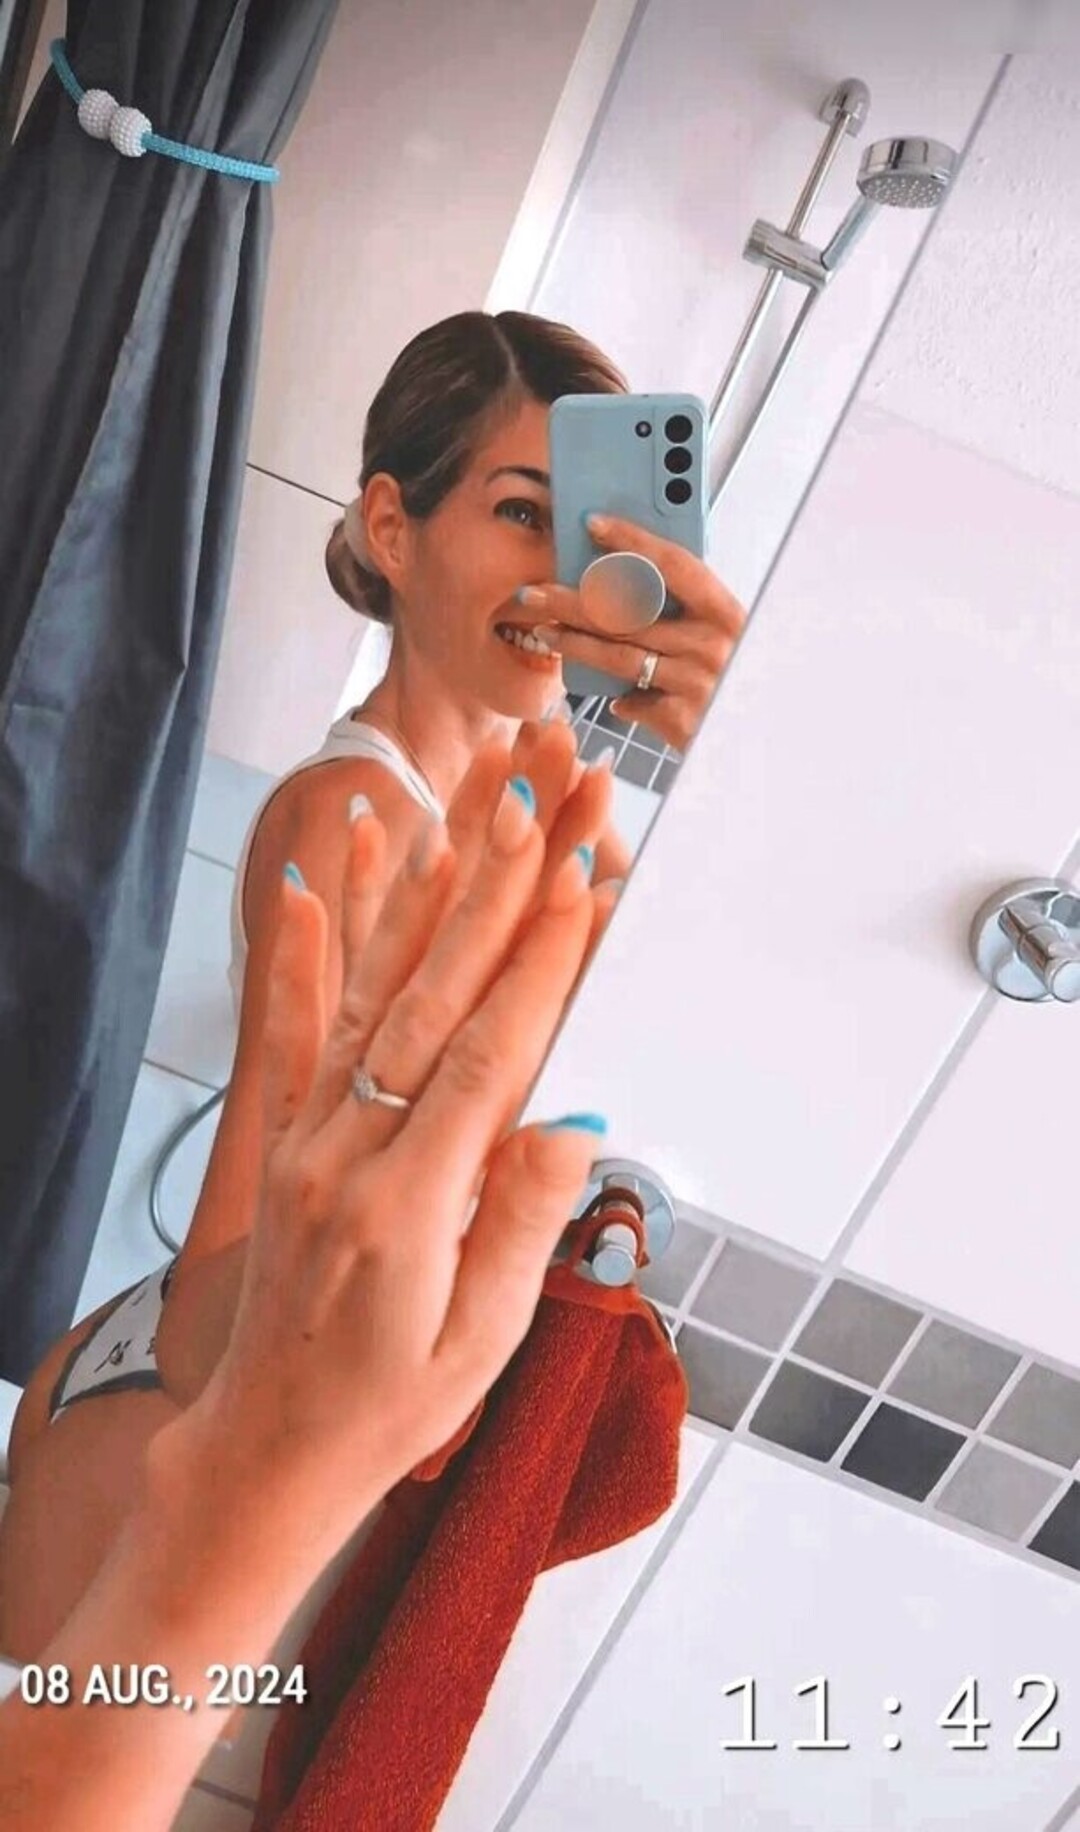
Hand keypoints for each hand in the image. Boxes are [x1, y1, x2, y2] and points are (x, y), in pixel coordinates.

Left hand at [156, 731, 611, 1530]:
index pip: (483, 1059)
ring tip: (459, 808)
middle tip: (537, 799)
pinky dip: (301, 946)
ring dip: (422, 894)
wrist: (269, 1448)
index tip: (578, 880)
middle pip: (431, 998)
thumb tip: (570, 1125)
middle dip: (495, 891)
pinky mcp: (282, 1136)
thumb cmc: (390, 1409)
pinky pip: (291, 1025)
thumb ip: (519, 1226)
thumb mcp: (480, 1343)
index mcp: (407, 1207)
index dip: (537, 966)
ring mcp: (305, 1136)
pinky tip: (303, 873)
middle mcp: (346, 1151)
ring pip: (369, 992)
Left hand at [523, 514, 747, 751]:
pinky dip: (619, 700)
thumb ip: (686, 614)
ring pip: (618, 656)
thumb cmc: (736, 680)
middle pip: (629, 613)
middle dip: (574, 600)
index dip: (633, 540)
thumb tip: (625, 586)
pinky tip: (611, 698)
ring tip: (544, 631)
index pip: (674, 564)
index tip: (593, 524)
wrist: (763, 738)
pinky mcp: (682, 719)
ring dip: (574, 644)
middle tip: (535, 592)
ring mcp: (697, 682)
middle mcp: (712, 643)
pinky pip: (633, 702)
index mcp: (725, 612)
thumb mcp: (724, 638)